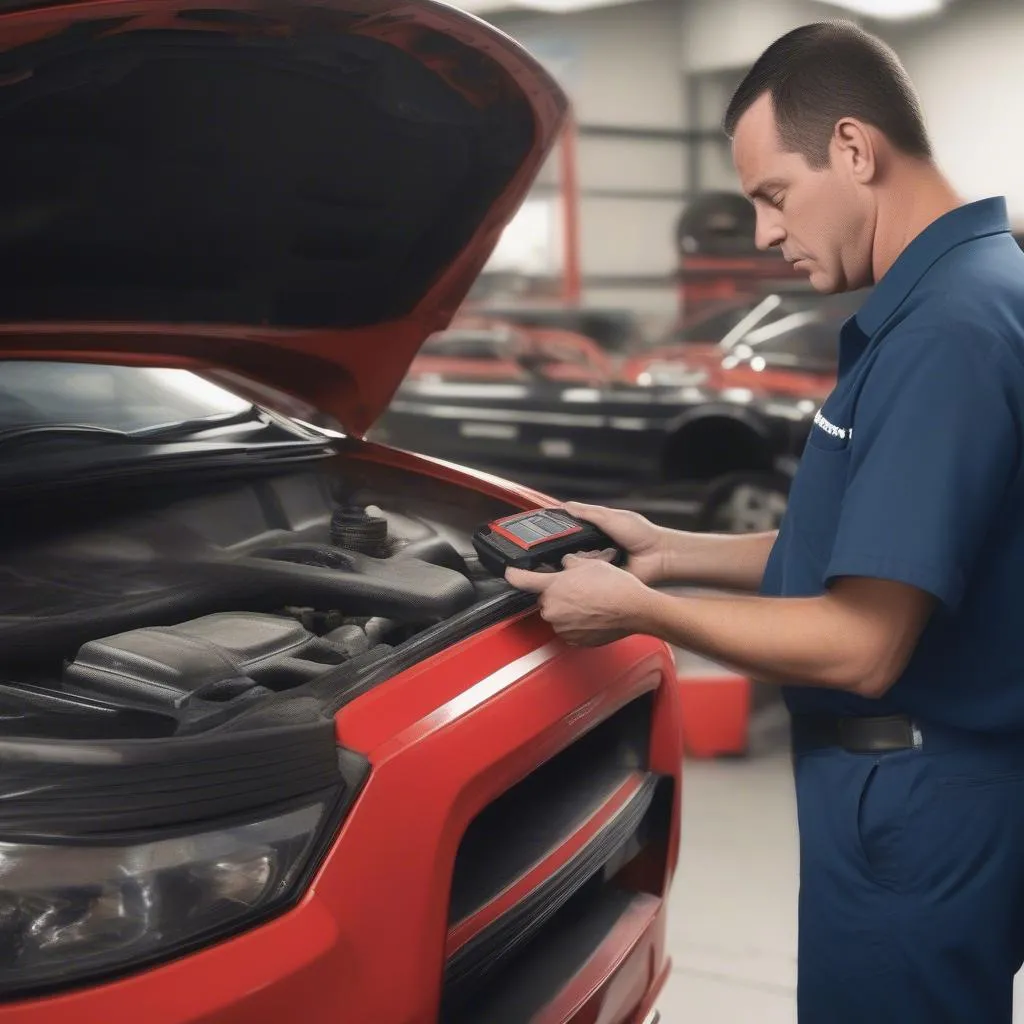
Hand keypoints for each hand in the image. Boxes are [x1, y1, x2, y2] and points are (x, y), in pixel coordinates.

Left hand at [505, 555, 658, 646]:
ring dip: (567, 608)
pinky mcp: (573, 640)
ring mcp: (562, 627)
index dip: (513, 574)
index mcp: (553, 587)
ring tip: (589, 601)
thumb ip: (569, 563)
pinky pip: (568, 628)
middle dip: (557, 593)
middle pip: (544, 599)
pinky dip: (576, 622)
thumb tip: (564, 565)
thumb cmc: (615, 586)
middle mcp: (553, 609)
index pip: (520, 580)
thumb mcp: (589, 564)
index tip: (509, 572)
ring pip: (557, 614)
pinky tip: (592, 614)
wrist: (635, 609)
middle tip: (577, 588)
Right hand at [561, 501, 667, 584]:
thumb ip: (588, 513)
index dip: (559, 530)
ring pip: (577, 562)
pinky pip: (589, 576)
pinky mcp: (603, 578)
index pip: (572, 530)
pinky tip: (592, 566)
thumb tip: (563, 506)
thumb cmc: (639, 533)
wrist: (658, 556)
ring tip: (588, 554)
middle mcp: (595, 547)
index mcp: (597, 530)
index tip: (544, 529)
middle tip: (555, 546)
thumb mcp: (611, 517)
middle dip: (565, 547)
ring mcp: (598, 563)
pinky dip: (589, 571)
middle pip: (571, 548)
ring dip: (580, 558)